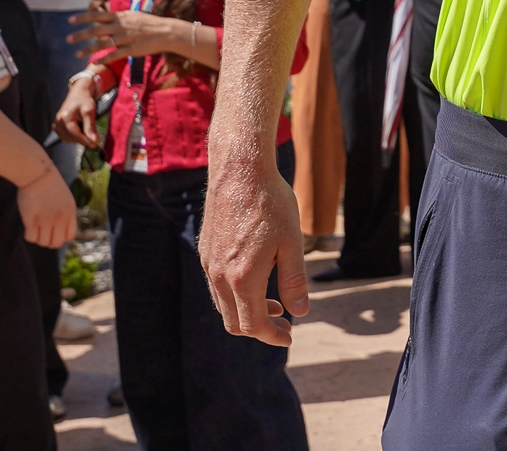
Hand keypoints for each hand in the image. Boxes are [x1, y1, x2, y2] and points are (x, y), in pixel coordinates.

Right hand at [17, 166, 77, 247]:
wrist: (37, 172)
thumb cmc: (49, 184)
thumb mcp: (65, 198)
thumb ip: (65, 213)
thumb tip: (60, 230)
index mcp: (70, 212)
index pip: (70, 236)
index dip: (61, 237)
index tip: (55, 233)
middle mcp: (60, 218)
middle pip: (56, 243)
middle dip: (49, 242)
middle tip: (43, 234)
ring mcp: (45, 219)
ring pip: (42, 242)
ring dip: (38, 239)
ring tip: (35, 229)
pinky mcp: (31, 219)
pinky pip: (30, 237)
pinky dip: (29, 235)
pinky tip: (28, 227)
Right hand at [55, 70, 100, 148]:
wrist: (78, 93)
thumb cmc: (85, 100)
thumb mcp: (90, 112)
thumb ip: (90, 127)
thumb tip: (94, 142)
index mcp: (65, 118)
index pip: (75, 135)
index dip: (85, 141)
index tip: (95, 145)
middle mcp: (58, 122)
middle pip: (70, 138)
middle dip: (82, 140)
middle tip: (92, 137)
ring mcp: (56, 123)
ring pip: (66, 139)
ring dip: (76, 139)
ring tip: (85, 131)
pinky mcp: (57, 125)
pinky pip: (64, 136)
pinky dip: (71, 137)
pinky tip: (78, 131)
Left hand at [73, 5, 177, 61]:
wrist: (166, 32)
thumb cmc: (149, 23)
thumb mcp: (133, 15)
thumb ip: (118, 17)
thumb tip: (104, 16)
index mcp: (120, 17)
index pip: (98, 15)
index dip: (83, 18)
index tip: (70, 20)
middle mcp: (121, 27)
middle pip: (96, 30)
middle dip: (81, 35)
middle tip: (68, 39)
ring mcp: (126, 38)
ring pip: (103, 44)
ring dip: (88, 50)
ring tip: (77, 54)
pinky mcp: (132, 49)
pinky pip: (115, 55)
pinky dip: (104, 58)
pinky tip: (94, 62)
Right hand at [202, 140, 307, 345]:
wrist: (240, 170)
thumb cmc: (271, 203)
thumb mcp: (292, 243)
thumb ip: (294, 281)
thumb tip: (300, 313)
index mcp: (243, 277)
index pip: (253, 325)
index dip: (272, 337)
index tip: (289, 337)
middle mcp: (219, 276)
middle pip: (234, 322)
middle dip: (260, 330)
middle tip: (285, 325)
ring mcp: (209, 264)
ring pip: (224, 305)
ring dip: (248, 312)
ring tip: (275, 305)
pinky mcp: (206, 252)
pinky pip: (217, 287)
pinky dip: (236, 296)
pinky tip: (257, 282)